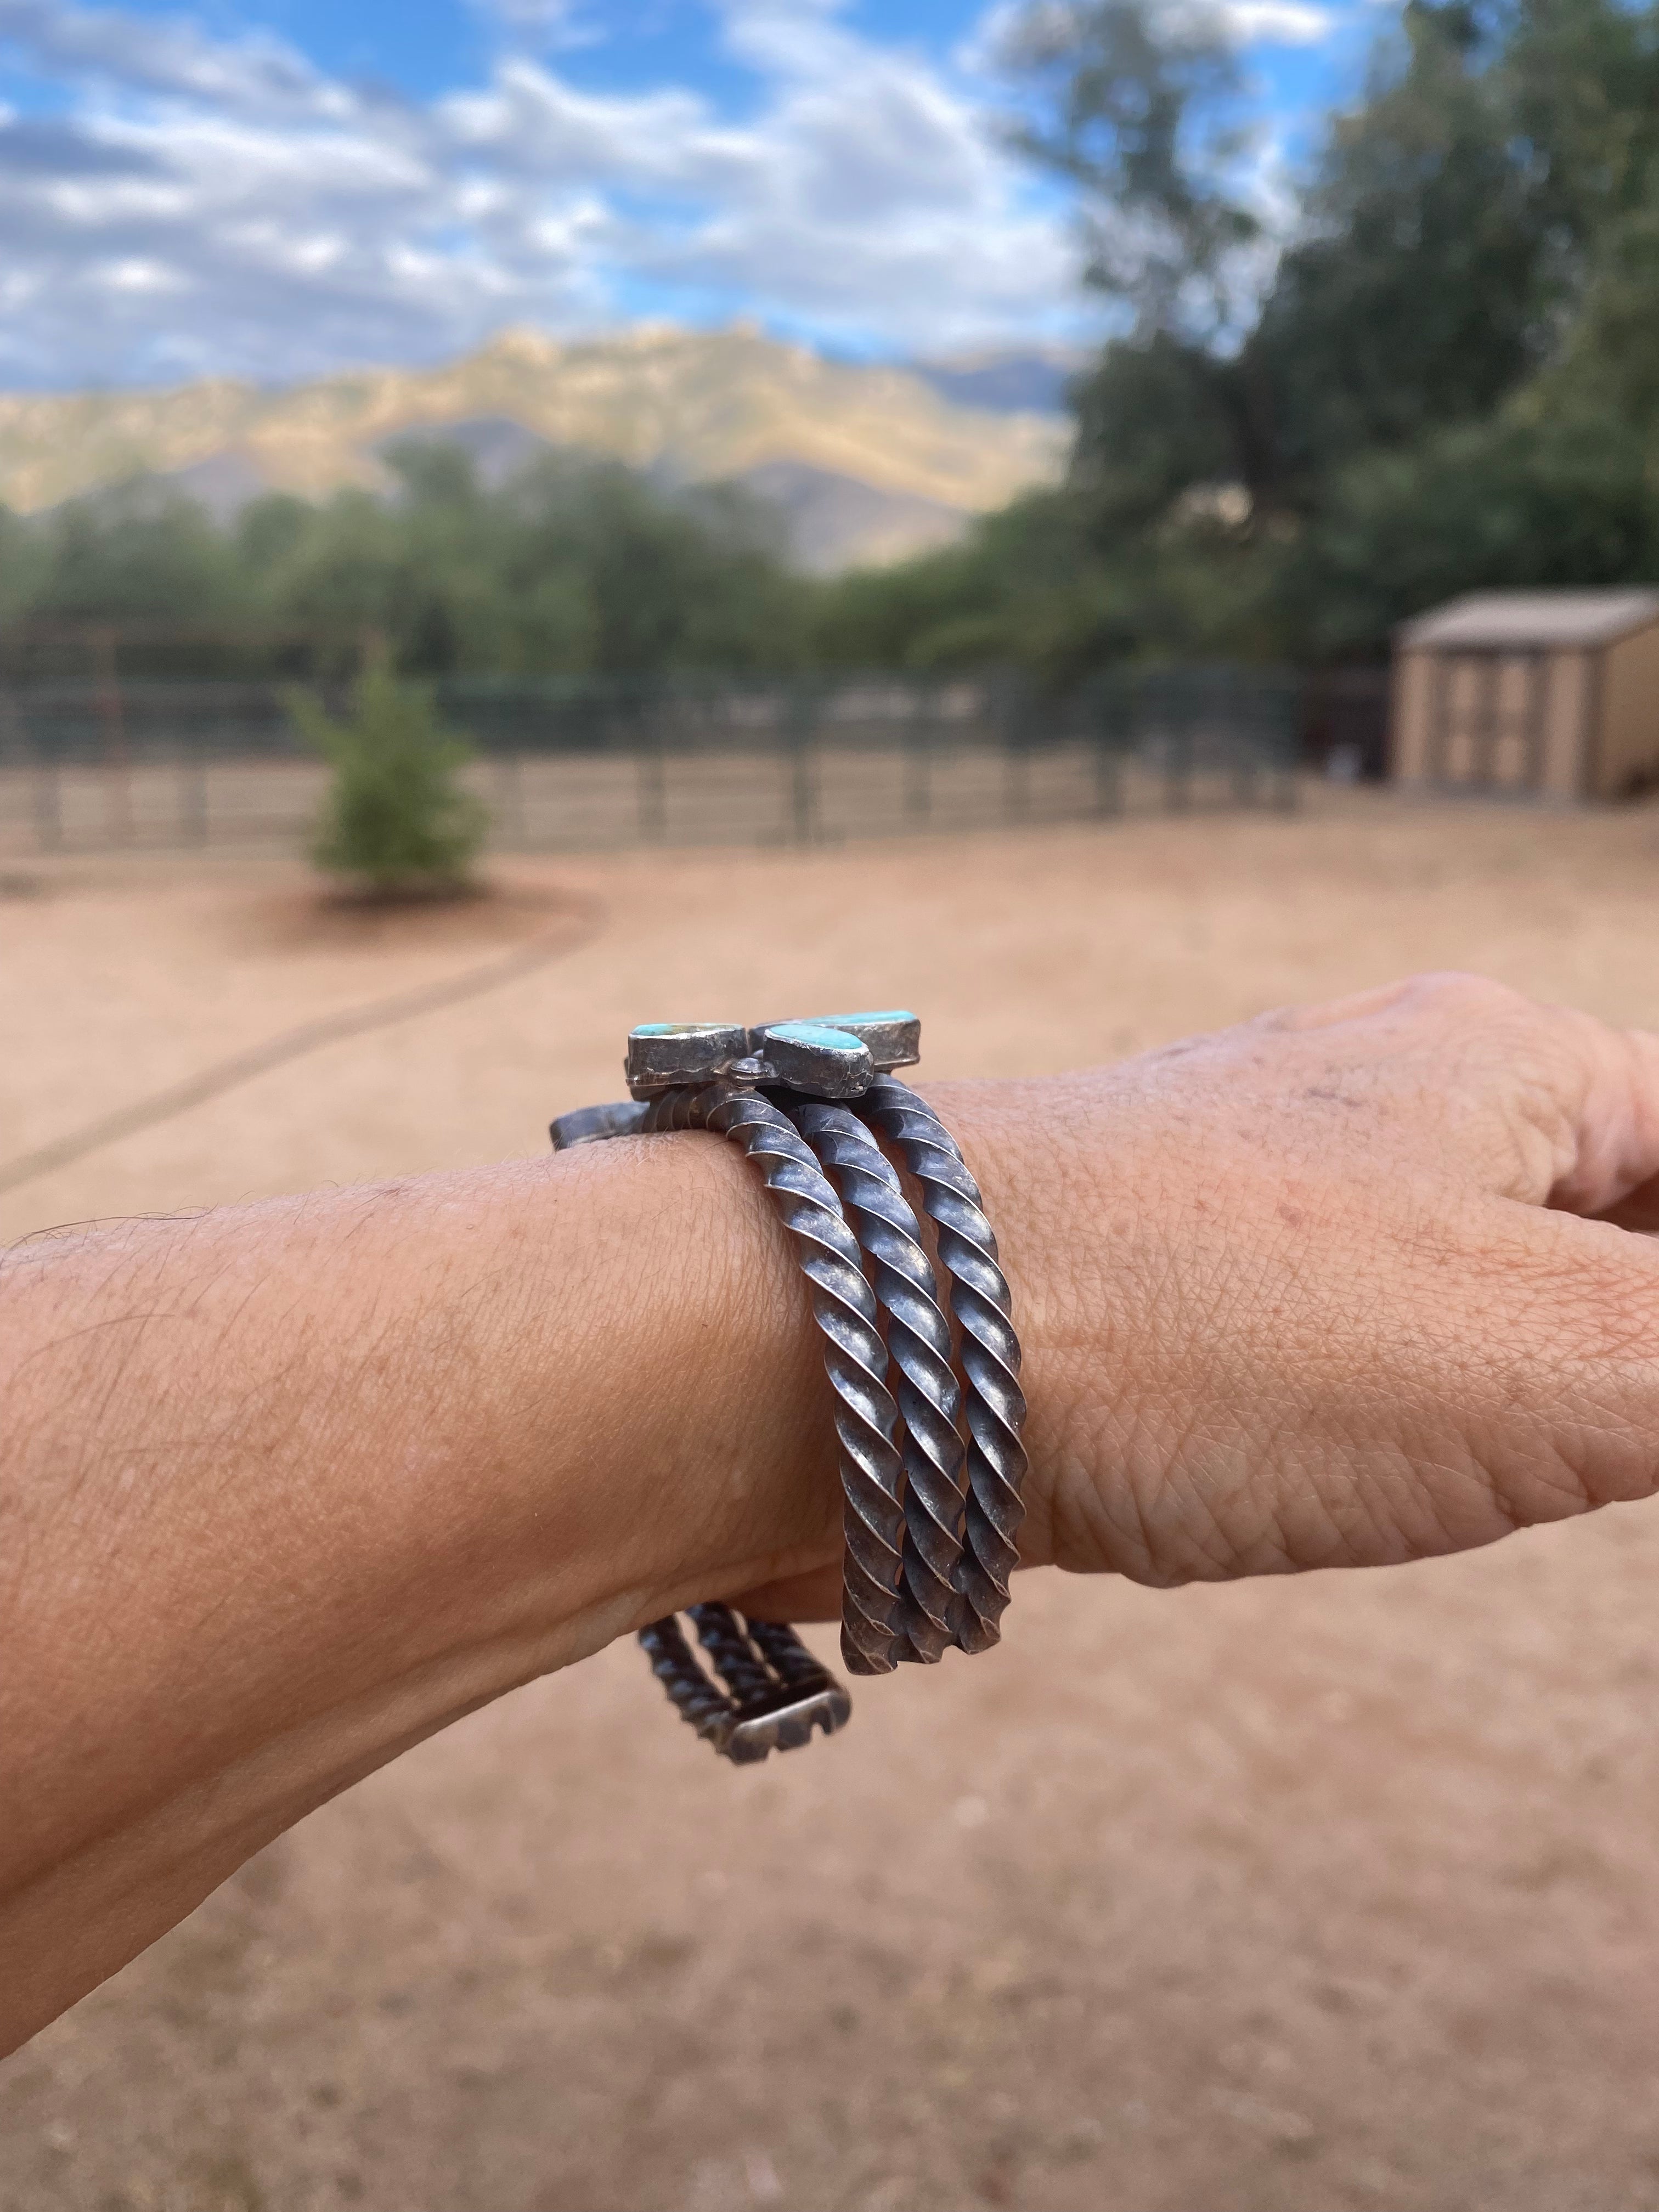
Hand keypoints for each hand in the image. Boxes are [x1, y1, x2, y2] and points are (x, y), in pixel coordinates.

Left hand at [736, 973, 1658, 1615]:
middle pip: (1610, 1217)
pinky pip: (1353, 1347)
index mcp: (1511, 1065)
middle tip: (1585, 1436)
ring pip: (1481, 1286)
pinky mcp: (1176, 1294)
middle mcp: (1386, 1098)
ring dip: (1535, 1385)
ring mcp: (1269, 1192)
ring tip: (1502, 1457)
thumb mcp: (1559, 1358)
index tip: (1625, 1413)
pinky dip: (1412, 1415)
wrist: (864, 1349)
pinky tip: (1376, 1465)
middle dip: (1628, 1346)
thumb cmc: (1206, 1324)